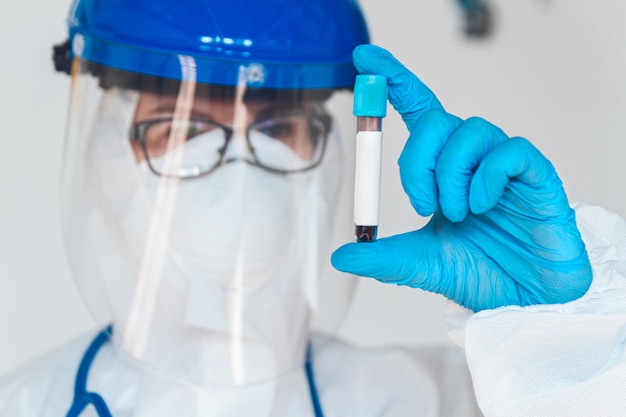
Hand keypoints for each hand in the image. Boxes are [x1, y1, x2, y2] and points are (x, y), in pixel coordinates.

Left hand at [331, 45, 591, 311]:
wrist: (525, 300)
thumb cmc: (479, 272)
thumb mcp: (419, 264)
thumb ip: (382, 258)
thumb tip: (339, 255)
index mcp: (441, 169)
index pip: (417, 111)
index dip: (393, 81)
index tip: (365, 59)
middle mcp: (470, 159)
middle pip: (435, 118)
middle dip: (416, 160)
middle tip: (421, 204)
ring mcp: (502, 165)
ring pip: (469, 130)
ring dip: (450, 174)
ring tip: (457, 213)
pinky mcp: (536, 175)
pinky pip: (510, 151)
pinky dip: (487, 177)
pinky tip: (484, 206)